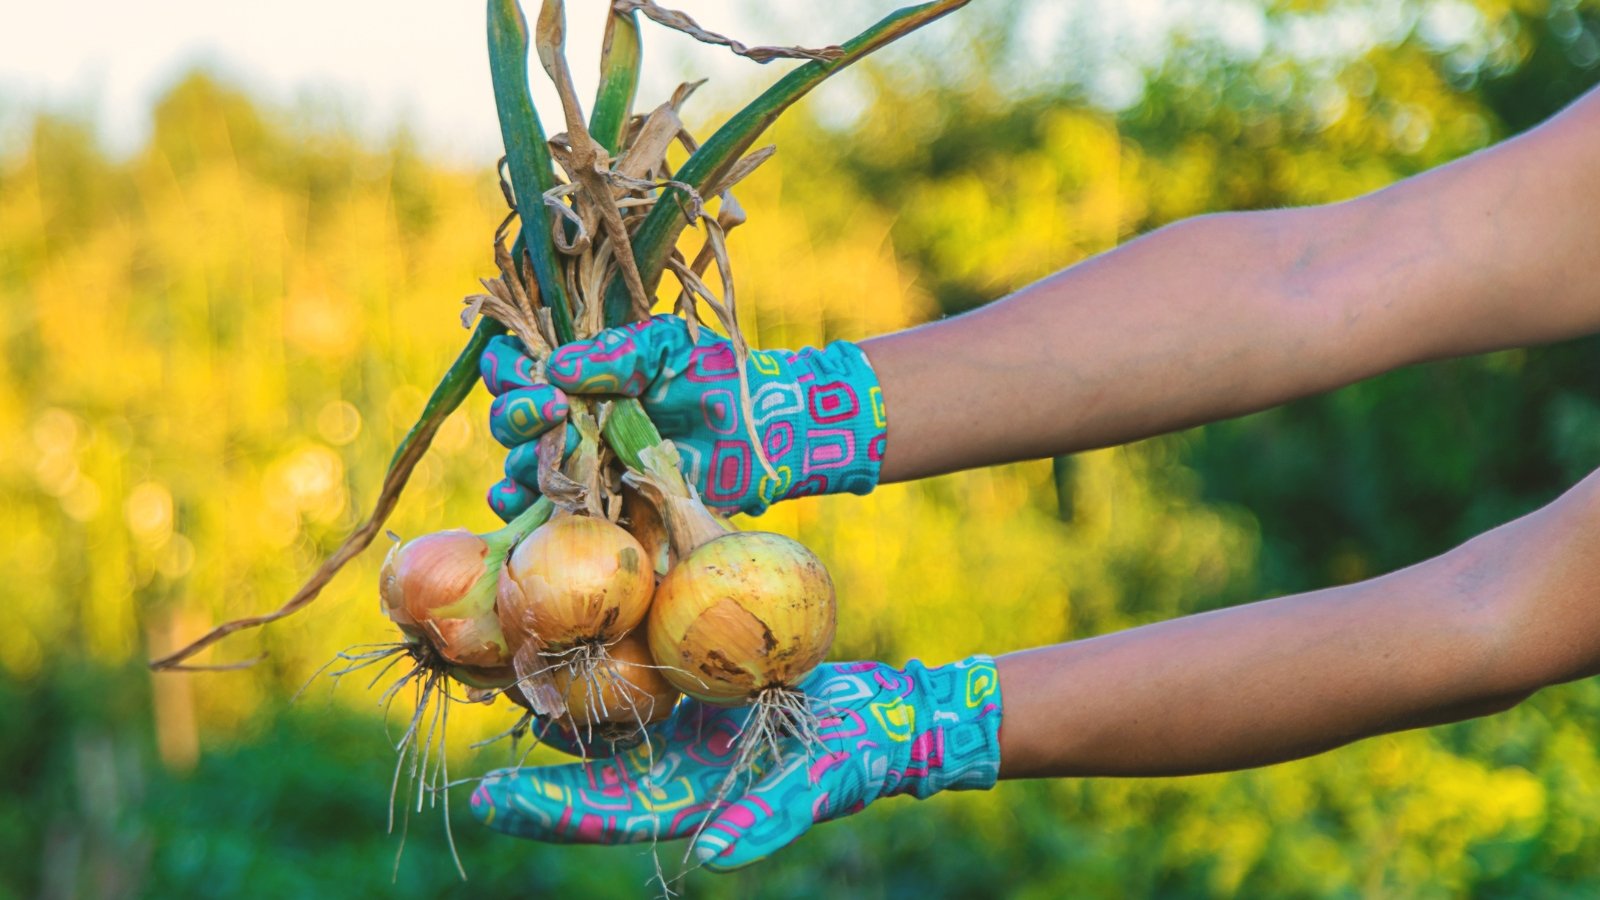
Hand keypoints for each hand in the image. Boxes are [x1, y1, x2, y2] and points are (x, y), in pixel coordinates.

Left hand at [470, 657, 1002, 870]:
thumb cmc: (853, 759)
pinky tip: (564, 641)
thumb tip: (711, 857)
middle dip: (529, 775)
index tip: (487, 802)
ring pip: (601, 730)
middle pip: (585, 777)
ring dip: (553, 715)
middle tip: (470, 755)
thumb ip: (765, 823)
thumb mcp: (817, 788)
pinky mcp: (696, 694)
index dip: (545, 813)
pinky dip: (596, 670)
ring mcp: (681, 733)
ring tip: (497, 690)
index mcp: (689, 802)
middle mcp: (672, 770)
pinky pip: (634, 686)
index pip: (602, 814)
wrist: (883, 718)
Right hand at [479, 315, 887, 520]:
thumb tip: (557, 368)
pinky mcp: (599, 505)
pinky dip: (524, 510)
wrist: (762, 430)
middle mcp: (566, 417)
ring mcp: (579, 464)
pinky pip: (545, 513)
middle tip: (557, 412)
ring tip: (552, 462)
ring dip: (525, 465)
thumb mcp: (666, 347)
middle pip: (509, 421)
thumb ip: (615, 353)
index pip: (513, 366)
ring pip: (521, 468)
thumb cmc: (713, 376)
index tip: (544, 380)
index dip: (508, 371)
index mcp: (575, 372)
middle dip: (519, 416)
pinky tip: (523, 503)